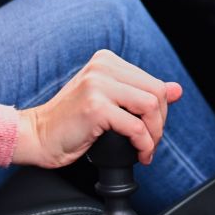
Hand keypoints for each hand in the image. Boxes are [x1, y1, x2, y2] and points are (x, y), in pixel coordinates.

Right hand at [13, 50, 184, 167]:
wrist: (37, 136)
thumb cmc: (71, 122)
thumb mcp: (109, 100)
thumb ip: (139, 93)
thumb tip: (177, 89)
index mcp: (106, 61)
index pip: (153, 82)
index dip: (161, 110)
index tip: (152, 129)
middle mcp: (102, 67)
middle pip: (156, 92)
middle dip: (160, 122)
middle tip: (151, 142)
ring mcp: (98, 85)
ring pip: (151, 106)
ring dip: (154, 134)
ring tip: (146, 148)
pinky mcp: (95, 107)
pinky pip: (136, 126)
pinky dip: (144, 144)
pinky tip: (139, 153)